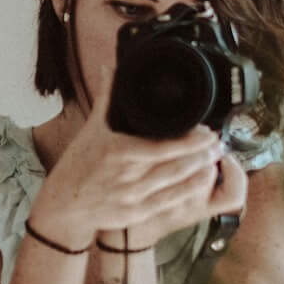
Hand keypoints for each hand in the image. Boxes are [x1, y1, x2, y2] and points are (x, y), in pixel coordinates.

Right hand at [33, 111, 225, 254]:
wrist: (63, 204)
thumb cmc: (78, 164)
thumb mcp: (91, 130)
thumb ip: (107, 98)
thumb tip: (111, 69)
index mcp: (118, 153)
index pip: (162, 146)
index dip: (190, 141)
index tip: (207, 131)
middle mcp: (127, 177)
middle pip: (175, 166)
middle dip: (202, 155)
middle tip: (220, 142)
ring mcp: (132, 198)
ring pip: (176, 185)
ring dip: (200, 171)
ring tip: (216, 158)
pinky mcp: (136, 214)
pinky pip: (169, 202)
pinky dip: (188, 191)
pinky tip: (201, 181)